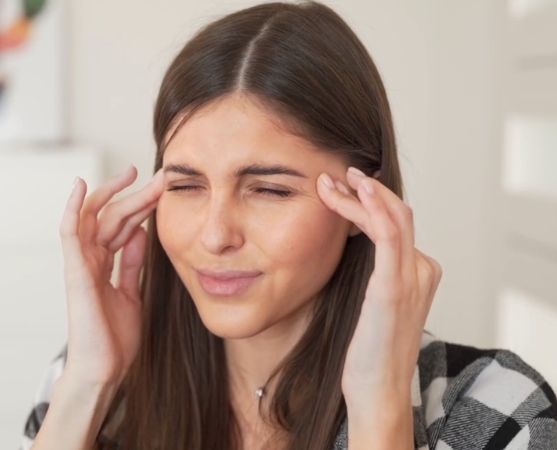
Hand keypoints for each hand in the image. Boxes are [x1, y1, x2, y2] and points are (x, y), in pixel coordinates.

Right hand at [58, 165, 163, 388]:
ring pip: (96, 218)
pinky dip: (72, 208)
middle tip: (159, 175)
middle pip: (112, 216)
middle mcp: (90, 260)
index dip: (141, 205)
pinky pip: (69, 233)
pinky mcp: (75, 271)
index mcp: (103, 265)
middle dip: (136, 194)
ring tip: (134, 173)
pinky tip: (80, 186)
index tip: (163, 188)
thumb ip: (132, 264)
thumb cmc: (114, 339)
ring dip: (115, 194)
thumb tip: (140, 234)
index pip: (121, 225)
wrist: (103, 370)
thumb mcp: (131, 293)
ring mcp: (81, 264)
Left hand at [316, 167, 441, 443]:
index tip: (338, 190)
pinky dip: (374, 207)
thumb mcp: (370, 305)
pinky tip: (355, 192)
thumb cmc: (368, 353)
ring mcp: (412, 277)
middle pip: (399, 213)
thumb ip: (368, 277)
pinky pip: (388, 235)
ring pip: (395, 216)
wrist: (377, 391)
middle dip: (366, 189)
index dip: (368, 202)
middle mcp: (422, 270)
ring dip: (364, 192)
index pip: (396, 224)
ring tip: (335, 179)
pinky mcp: (394, 287)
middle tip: (335, 176)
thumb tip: (344, 252)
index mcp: (417, 273)